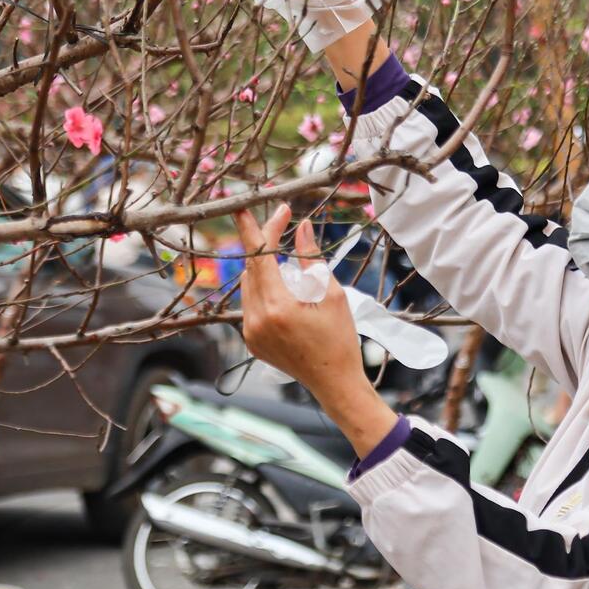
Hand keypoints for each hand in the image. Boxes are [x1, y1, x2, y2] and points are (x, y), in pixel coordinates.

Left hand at [234, 206, 399, 457]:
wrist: (334, 383)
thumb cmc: (340, 339)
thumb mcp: (332, 294)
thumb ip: (311, 259)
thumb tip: (302, 226)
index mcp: (277, 307)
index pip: (258, 257)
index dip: (255, 227)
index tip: (249, 204)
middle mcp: (256, 320)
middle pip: (251, 268)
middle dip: (263, 242)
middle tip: (281, 220)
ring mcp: (250, 332)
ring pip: (248, 284)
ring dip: (263, 265)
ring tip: (286, 256)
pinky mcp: (251, 341)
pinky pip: (250, 303)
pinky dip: (262, 287)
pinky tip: (281, 284)